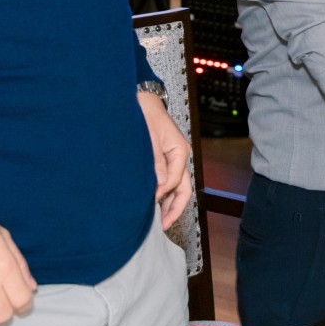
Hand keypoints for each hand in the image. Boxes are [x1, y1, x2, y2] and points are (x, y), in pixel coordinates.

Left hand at [139, 91, 191, 228]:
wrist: (140, 99)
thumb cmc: (144, 114)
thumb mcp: (149, 139)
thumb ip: (155, 162)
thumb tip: (159, 186)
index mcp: (180, 151)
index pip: (175, 181)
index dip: (162, 195)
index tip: (148, 204)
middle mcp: (180, 156)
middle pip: (184, 188)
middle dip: (175, 208)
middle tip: (163, 225)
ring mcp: (174, 158)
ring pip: (178, 186)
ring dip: (170, 203)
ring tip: (160, 220)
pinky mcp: (165, 158)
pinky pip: (169, 180)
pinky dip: (164, 193)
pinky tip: (155, 202)